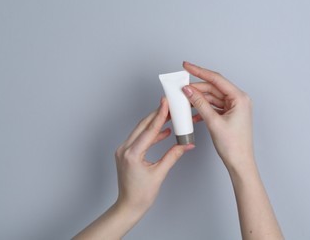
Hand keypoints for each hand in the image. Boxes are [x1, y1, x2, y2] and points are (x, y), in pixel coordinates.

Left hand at [115, 97, 193, 211]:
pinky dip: (151, 134)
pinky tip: (163, 132)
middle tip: (169, 105)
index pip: (149, 130)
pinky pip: (139, 138)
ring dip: (154, 123)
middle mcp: (125, 149)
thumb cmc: (141, 195)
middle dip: (157, 114)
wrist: (129, 205)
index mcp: (132, 154)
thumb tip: (186, 144)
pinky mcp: (126, 153)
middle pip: (143, 126)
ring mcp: (124, 150)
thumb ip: (173, 155)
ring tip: (168, 116)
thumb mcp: (160, 173)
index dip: (159, 115)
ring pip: (140, 130)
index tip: (165, 103)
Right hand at [182, 61, 253, 171]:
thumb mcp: (213, 122)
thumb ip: (200, 103)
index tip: (186, 66)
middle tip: (181, 88)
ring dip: (198, 99)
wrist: (239, 163)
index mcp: (240, 98)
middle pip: (213, 88)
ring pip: (212, 97)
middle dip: (196, 88)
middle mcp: (238, 100)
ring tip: (184, 100)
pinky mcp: (229, 115)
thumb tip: (188, 90)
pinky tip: (192, 113)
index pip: (216, 79)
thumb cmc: (233, 145)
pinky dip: (202, 109)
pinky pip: (213, 107)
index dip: (199, 71)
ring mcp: (234, 107)